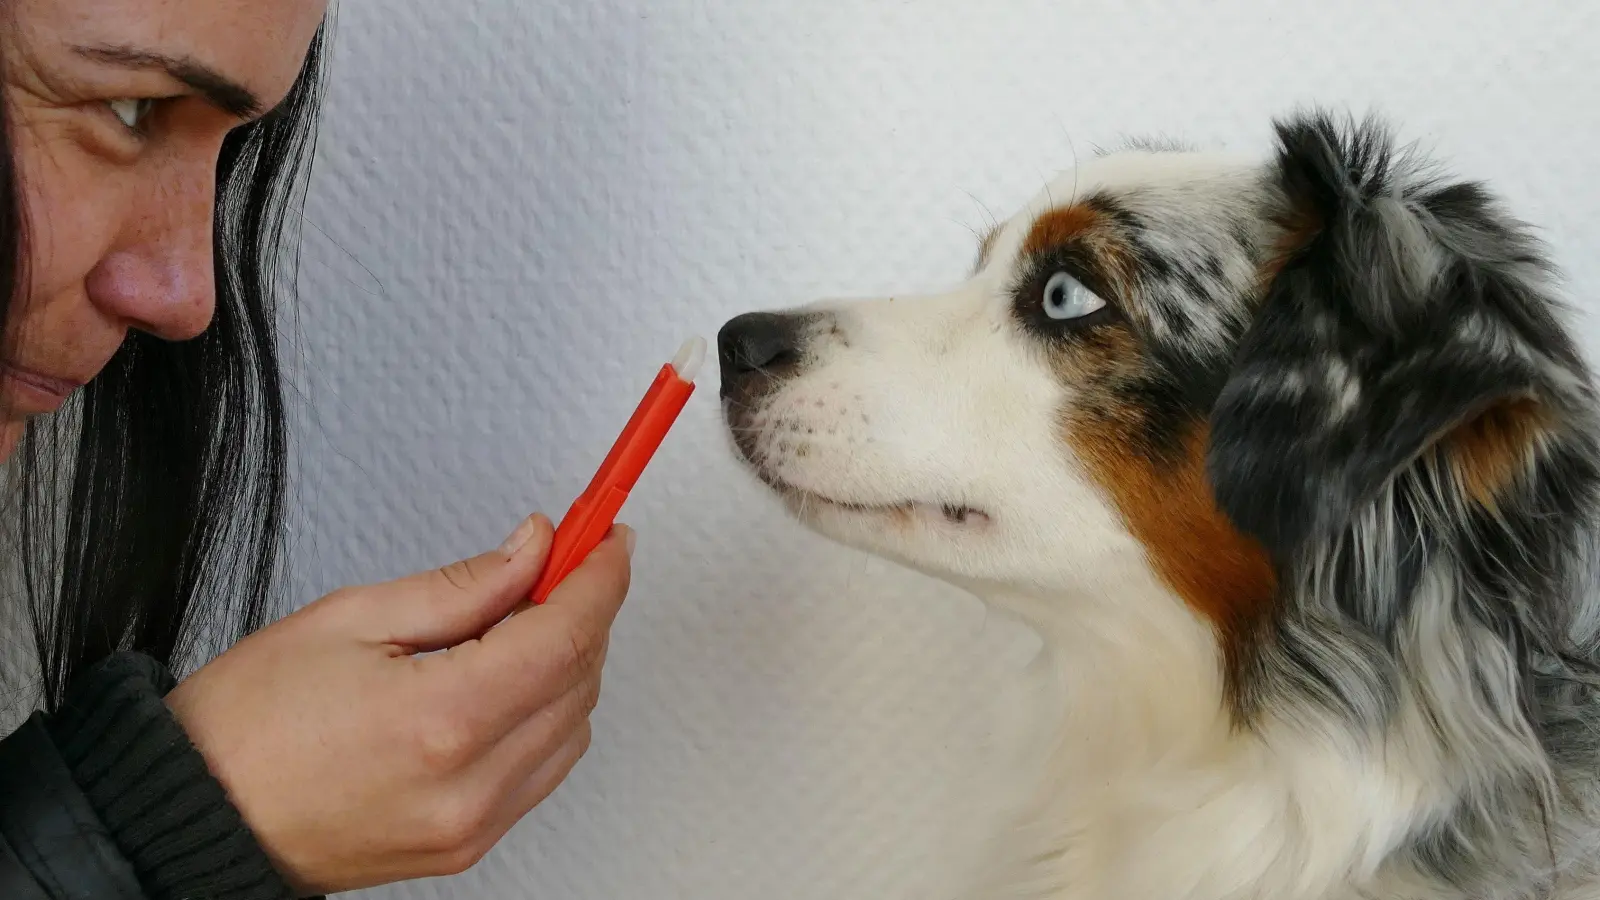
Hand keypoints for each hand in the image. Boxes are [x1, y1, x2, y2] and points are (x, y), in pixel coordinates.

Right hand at [164, 514, 632, 894]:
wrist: (197, 814)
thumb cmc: (246, 725)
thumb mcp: (352, 616)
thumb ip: (464, 584)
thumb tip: (534, 550)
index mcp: (441, 719)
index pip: (566, 635)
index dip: (600, 576)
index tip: (608, 537)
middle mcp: (469, 784)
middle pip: (580, 678)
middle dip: (584, 610)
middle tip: (561, 562)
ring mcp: (472, 825)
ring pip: (574, 726)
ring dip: (568, 663)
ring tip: (522, 620)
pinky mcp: (467, 847)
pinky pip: (545, 770)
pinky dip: (549, 715)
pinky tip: (512, 679)